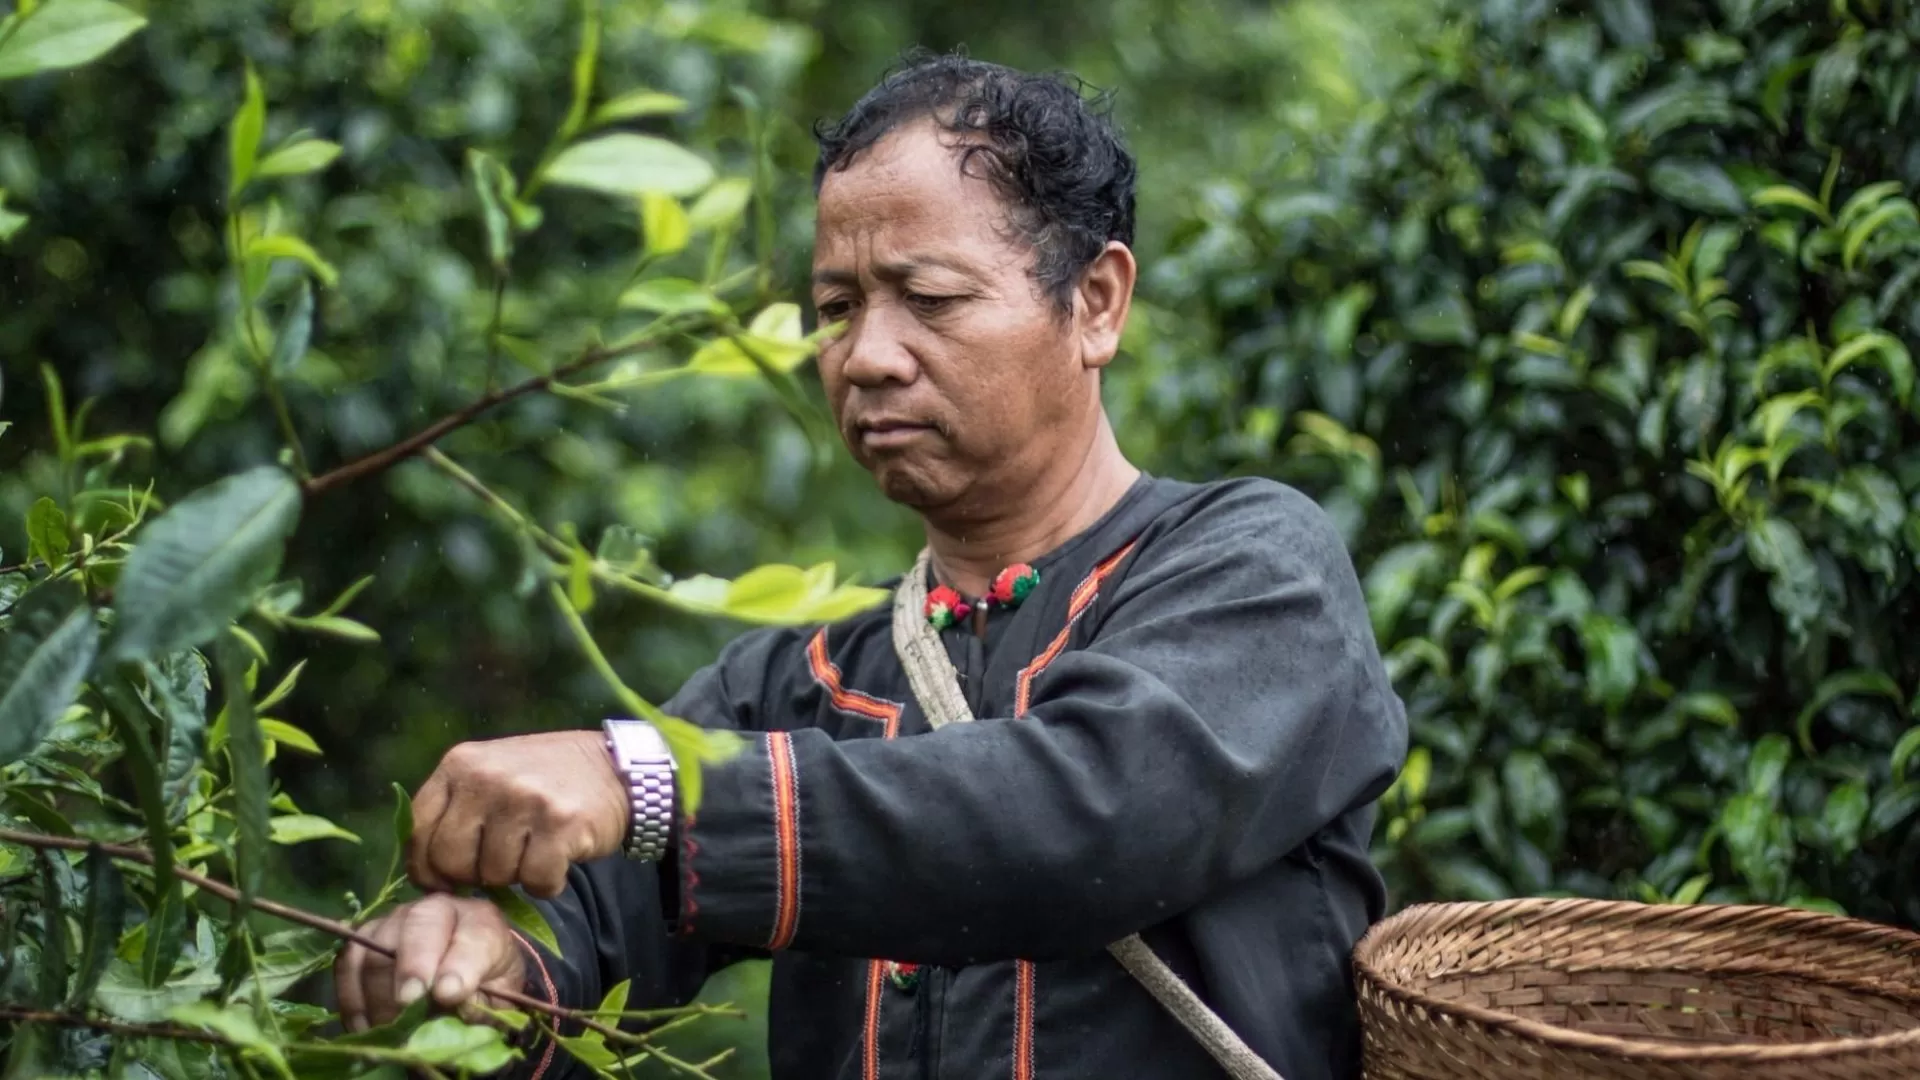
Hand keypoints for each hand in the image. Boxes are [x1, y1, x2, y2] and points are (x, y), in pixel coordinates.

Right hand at [334, 894, 526, 1031]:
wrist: (459, 977)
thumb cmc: (482, 986)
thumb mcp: (496, 997)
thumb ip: (482, 1002)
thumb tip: (453, 1005)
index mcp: (481, 922)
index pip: (474, 935)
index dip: (459, 965)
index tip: (447, 993)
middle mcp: (438, 910)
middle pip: (418, 927)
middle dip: (410, 968)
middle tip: (407, 1006)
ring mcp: (396, 920)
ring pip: (376, 945)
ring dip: (379, 993)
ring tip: (391, 1027)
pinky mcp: (364, 938)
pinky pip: (347, 963)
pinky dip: (353, 998)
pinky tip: (368, 1026)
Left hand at [408, 730, 629, 896]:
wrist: (616, 768)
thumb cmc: (544, 781)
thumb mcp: (490, 775)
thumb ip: (455, 810)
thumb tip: (424, 873)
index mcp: (460, 765)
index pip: (416, 832)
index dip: (428, 867)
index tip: (449, 878)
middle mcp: (487, 778)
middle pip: (449, 861)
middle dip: (473, 876)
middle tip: (500, 864)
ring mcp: (524, 799)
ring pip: (494, 876)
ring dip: (516, 877)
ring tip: (535, 851)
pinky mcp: (560, 824)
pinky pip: (536, 882)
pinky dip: (548, 883)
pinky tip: (558, 860)